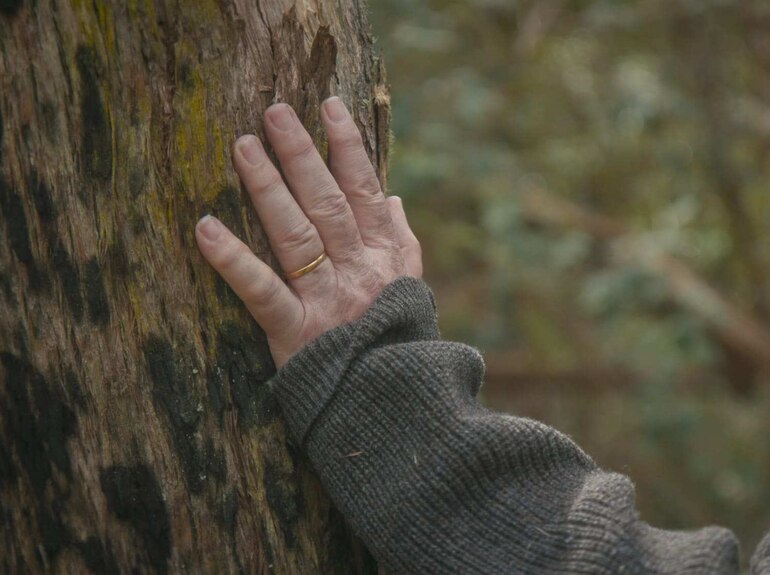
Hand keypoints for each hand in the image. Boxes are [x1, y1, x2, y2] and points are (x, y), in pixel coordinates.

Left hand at [195, 98, 421, 368]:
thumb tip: (393, 197)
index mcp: (384, 257)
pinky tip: (206, 228)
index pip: (365, 191)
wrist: (394, 409)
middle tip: (273, 113)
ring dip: (268, 188)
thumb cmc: (398, 343)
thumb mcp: (411, 290)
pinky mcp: (295, 333)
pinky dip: (233, 260)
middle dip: (301, 155)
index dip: (347, 147)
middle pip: (326, 203)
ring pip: (295, 234)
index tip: (328, 107)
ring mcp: (326, 299)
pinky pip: (262, 291)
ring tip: (242, 147)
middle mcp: (357, 270)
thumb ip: (402, 241)